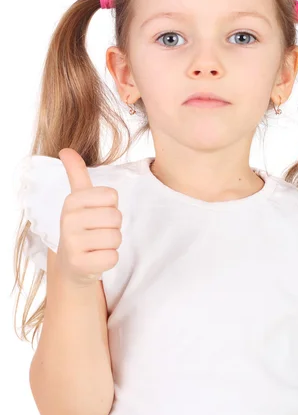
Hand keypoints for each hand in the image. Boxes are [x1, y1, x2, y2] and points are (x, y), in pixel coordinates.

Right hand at [56, 148, 121, 285]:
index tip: (97, 213)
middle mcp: (68, 221)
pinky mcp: (80, 265)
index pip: (112, 196)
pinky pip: (112, 257)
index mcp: (71, 201)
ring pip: (116, 238)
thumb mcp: (79, 199)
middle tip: (97, 232)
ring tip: (96, 245)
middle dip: (113, 226)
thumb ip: (76, 173)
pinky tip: (95, 258)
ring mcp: (72, 244)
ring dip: (112, 244)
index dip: (111, 206)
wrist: (71, 264)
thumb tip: (65, 149)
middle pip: (116, 217)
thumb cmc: (82, 226)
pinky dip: (109, 259)